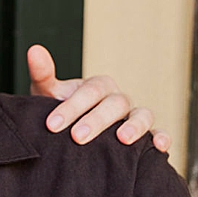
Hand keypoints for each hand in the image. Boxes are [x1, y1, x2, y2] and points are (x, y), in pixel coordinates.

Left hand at [25, 45, 168, 152]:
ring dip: (135, 125)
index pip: (89, 91)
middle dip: (97, 120)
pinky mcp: (146, 137)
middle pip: (115, 103)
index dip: (72, 106)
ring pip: (143, 114)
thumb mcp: (48, 96)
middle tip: (77, 137)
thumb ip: (44, 74)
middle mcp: (119, 100)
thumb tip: (34, 50)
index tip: (52, 124)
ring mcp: (134, 117)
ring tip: (122, 140)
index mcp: (98, 87)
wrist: (71, 138)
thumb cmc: (62, 115)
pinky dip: (163, 137)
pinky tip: (159, 146)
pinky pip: (160, 133)